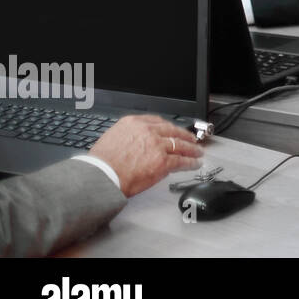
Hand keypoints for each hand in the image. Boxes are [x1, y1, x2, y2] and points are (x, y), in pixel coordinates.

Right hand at [89, 114, 203, 196]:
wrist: (101, 177)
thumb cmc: (101, 164)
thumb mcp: (113, 139)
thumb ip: (129, 137)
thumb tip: (139, 144)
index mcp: (133, 123)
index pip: (158, 121)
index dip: (170, 127)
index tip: (174, 130)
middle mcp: (147, 131)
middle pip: (172, 131)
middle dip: (185, 136)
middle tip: (192, 140)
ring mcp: (157, 145)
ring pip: (180, 145)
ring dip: (192, 149)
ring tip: (198, 152)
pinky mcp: (163, 161)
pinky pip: (181, 160)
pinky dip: (191, 162)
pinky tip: (195, 164)